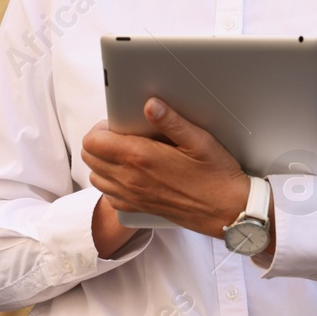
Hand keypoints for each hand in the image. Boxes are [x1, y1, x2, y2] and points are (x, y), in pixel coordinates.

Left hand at [82, 98, 252, 243]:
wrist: (226, 210)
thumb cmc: (216, 174)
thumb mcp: (198, 140)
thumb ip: (171, 121)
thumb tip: (150, 104)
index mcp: (140, 157)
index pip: (93, 141)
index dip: (100, 128)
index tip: (119, 124)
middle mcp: (130, 179)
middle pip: (89, 158)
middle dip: (99, 143)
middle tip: (122, 135)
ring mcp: (132, 196)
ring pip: (96, 177)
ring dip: (103, 163)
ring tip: (125, 154)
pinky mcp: (138, 208)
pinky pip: (109, 196)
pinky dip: (112, 183)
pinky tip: (130, 175)